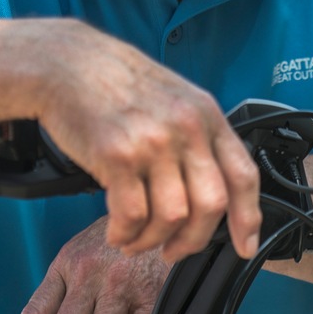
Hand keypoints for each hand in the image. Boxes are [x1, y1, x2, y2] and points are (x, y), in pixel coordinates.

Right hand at [33, 20, 259, 261]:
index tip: (244, 246)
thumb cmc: (112, 80)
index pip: (242, 175)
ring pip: (171, 217)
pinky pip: (131, 215)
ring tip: (135, 241)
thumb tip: (209, 188)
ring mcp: (152, 141)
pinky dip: (125, 234)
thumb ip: (195, 135)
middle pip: (209, 206)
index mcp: (205, 113)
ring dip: (152, 241)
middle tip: (172, 251)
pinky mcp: (116, 155)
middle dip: (192, 241)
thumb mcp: (171, 95)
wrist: (64, 63)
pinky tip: (117, 232)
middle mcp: (185, 127)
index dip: (248, 218)